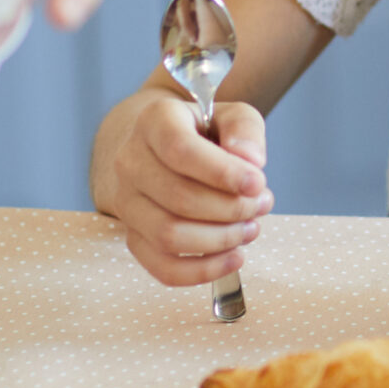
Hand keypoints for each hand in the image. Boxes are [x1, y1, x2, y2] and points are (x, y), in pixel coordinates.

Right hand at [93, 87, 272, 286]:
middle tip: (261, 204)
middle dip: (231, 208)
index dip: (221, 172)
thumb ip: (245, 130)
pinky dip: (202, 271)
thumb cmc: (205, 133)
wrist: (165, 150)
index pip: (179, 150)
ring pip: (169, 236)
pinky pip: (162, 267)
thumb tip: (251, 162)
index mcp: (154, 122)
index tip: (257, 183)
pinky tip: (234, 258)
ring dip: (220, 239)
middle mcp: (130, 162)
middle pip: (178, 197)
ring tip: (250, 227)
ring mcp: (127, 203)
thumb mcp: (232, 116)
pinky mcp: (133, 236)